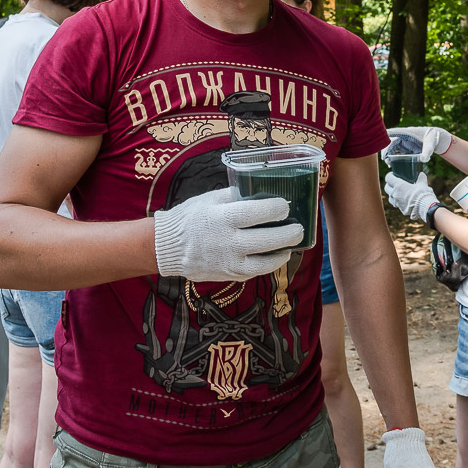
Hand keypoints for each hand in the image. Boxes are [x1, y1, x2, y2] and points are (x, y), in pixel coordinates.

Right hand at [152, 187, 299, 280]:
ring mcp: (229, 262)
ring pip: (265, 262)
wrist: (167, 248)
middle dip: (288, 234)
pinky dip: (267, 264)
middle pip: (268, 239)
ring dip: (282, 254)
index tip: (285, 206)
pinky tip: (274, 257)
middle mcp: (228, 242)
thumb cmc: (189, 218)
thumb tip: (257, 192)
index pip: (257, 213)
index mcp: (222, 218)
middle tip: (299, 228)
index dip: (276, 209)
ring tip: (290, 246)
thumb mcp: (209, 199)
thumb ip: (234, 196)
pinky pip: (254, 272)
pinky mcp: (228, 275)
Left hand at [383, 172, 437, 222]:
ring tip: (398, 193)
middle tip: (394, 183)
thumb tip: (421, 174)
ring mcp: (396, 202)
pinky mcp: (400, 209)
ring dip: (392, 194)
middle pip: (386, 188)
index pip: (388, 178)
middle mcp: (395, 194)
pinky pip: (396, 204)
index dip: (390, 175)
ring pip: (390, 197)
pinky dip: (398, 202)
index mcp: (398, 185)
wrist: (425, 207)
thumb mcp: (422, 184)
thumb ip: (421, 178)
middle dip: (389, 184)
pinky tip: (402, 200)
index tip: (393, 174)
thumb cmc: (423, 193)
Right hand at [384, 126, 450, 161]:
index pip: (394, 132)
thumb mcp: (431, 145)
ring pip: (391, 147)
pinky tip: (391, 164)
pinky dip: (392, 156)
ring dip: (388, 154)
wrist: (435, 138)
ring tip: (388, 163)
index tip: (379, 140)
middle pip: (390, 141)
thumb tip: (424, 159)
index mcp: (407, 132)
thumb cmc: (432, 138)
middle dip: (386, 150)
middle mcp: (402, 136)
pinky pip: (395, 151)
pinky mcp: (404, 146)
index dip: (386, 136)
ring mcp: (402, 141)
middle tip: (386, 160)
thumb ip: (427, 152)